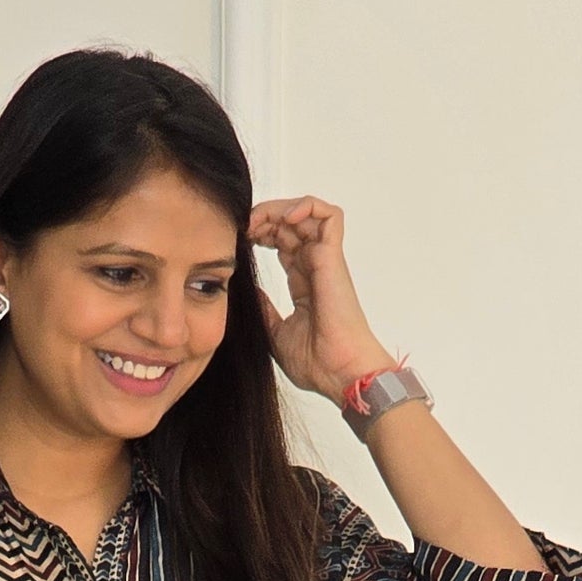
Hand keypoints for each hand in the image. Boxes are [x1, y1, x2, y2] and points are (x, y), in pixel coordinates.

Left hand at [249, 196, 391, 402]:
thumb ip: (265, 310)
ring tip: (260, 220)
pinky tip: (285, 219)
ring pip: (308, 213)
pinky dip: (308, 207)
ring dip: (281, 208)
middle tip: (244, 227)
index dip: (262, 232)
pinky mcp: (333, 258)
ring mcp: (326, 260)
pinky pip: (330, 216)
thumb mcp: (276, 334)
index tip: (241, 239)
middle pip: (292, 223)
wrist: (340, 374)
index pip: (283, 242)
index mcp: (304, 282)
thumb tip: (251, 293)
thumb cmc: (318, 363)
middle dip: (265, 216)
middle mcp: (316, 267)